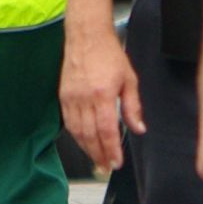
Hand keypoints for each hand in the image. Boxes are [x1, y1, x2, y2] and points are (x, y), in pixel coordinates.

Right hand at [59, 26, 142, 169]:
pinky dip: (76, 136)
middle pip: (90, 135)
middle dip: (99, 155)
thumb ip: (133, 107)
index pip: (107, 130)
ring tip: (97, 160)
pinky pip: (69, 122)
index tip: (116, 162)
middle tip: (107, 167)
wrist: (86, 36)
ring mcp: (72, 98)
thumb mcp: (129, 79)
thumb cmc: (108, 54)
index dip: (111, 150)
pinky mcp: (63, 96)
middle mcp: (85, 98)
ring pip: (77, 132)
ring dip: (87, 149)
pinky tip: (84, 143)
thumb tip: (139, 128)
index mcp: (103, 94)